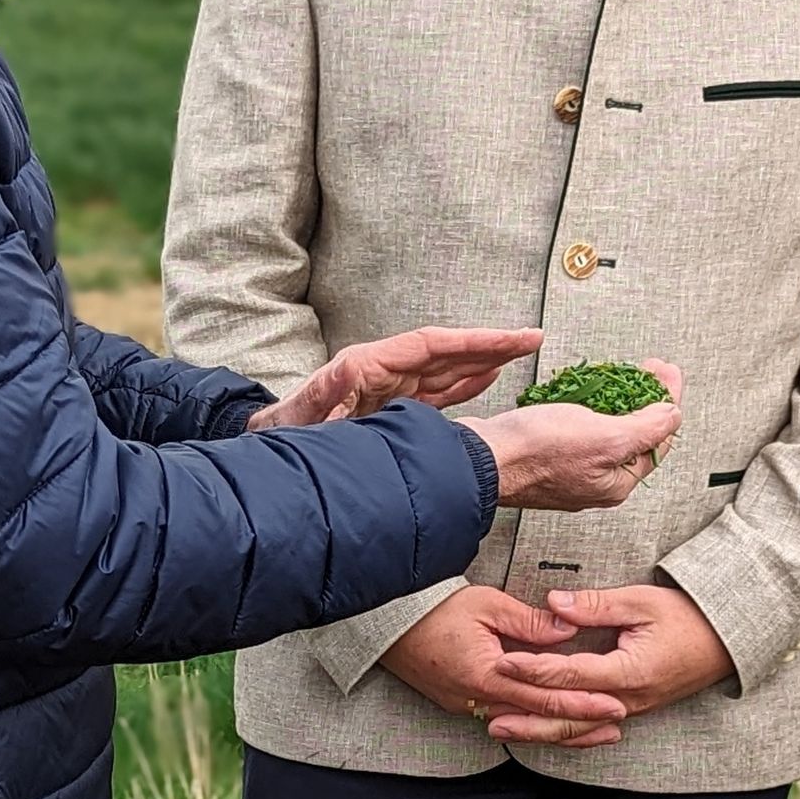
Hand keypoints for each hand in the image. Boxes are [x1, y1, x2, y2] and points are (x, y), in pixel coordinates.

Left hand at [246, 325, 544, 432]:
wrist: (267, 459)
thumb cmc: (280, 440)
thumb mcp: (298, 421)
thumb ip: (324, 397)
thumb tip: (348, 371)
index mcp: (366, 369)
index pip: (431, 346)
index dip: (474, 341)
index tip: (511, 340)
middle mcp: (381, 374)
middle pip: (445, 351)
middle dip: (489, 344)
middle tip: (531, 339)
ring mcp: (388, 391)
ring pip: (445, 369)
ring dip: (482, 360)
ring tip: (521, 352)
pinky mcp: (390, 411)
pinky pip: (434, 394)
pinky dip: (462, 384)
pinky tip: (487, 377)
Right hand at [378, 587, 627, 747]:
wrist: (385, 622)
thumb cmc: (433, 608)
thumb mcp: (487, 605)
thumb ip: (530, 622)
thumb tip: (568, 630)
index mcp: (486, 674)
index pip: (545, 697)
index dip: (582, 703)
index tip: (614, 704)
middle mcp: (477, 698)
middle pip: (538, 721)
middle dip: (579, 725)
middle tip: (616, 726)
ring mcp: (467, 705)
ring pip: (523, 725)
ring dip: (559, 730)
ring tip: (594, 732)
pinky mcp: (460, 703)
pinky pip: (505, 718)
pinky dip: (533, 723)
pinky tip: (552, 723)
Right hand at [466, 363, 681, 509]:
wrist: (479, 457)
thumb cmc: (534, 452)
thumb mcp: (606, 436)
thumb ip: (647, 428)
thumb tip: (672, 416)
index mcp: (616, 483)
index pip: (658, 440)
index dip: (666, 401)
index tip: (664, 373)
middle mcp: (595, 481)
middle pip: (633, 435)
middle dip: (641, 399)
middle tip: (642, 371)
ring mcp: (569, 469)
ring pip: (604, 430)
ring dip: (612, 400)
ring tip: (613, 377)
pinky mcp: (546, 455)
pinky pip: (576, 428)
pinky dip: (583, 406)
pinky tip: (578, 392)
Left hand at [487, 581, 733, 733]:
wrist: (727, 641)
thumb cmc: (687, 616)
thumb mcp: (641, 602)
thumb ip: (595, 605)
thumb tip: (554, 603)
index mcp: (628, 671)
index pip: (570, 675)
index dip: (533, 670)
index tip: (502, 663)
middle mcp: (626, 699)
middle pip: (567, 715)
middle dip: (526, 716)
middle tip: (488, 715)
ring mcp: (630, 709)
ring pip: (577, 728)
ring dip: (539, 731)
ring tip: (502, 730)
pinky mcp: (631, 710)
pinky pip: (591, 727)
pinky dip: (563, 732)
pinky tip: (539, 733)